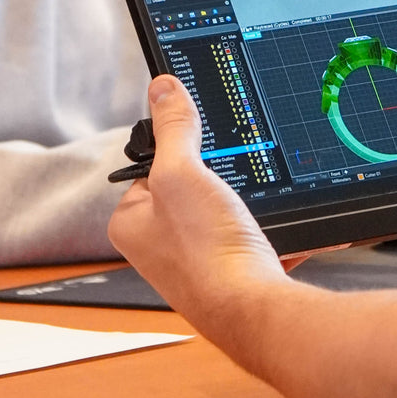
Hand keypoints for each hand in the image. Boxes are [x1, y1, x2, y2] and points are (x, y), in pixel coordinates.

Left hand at [108, 76, 288, 335]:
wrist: (253, 310)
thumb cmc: (205, 253)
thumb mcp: (181, 173)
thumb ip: (171, 128)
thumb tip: (162, 87)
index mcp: (129, 223)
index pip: (151, 164)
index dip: (179, 149)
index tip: (201, 148)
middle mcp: (155, 246)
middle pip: (190, 184)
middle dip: (218, 178)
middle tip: (229, 186)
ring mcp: (191, 261)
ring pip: (221, 208)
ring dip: (243, 203)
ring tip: (245, 213)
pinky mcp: (225, 272)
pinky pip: (245, 233)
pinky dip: (261, 227)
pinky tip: (267, 231)